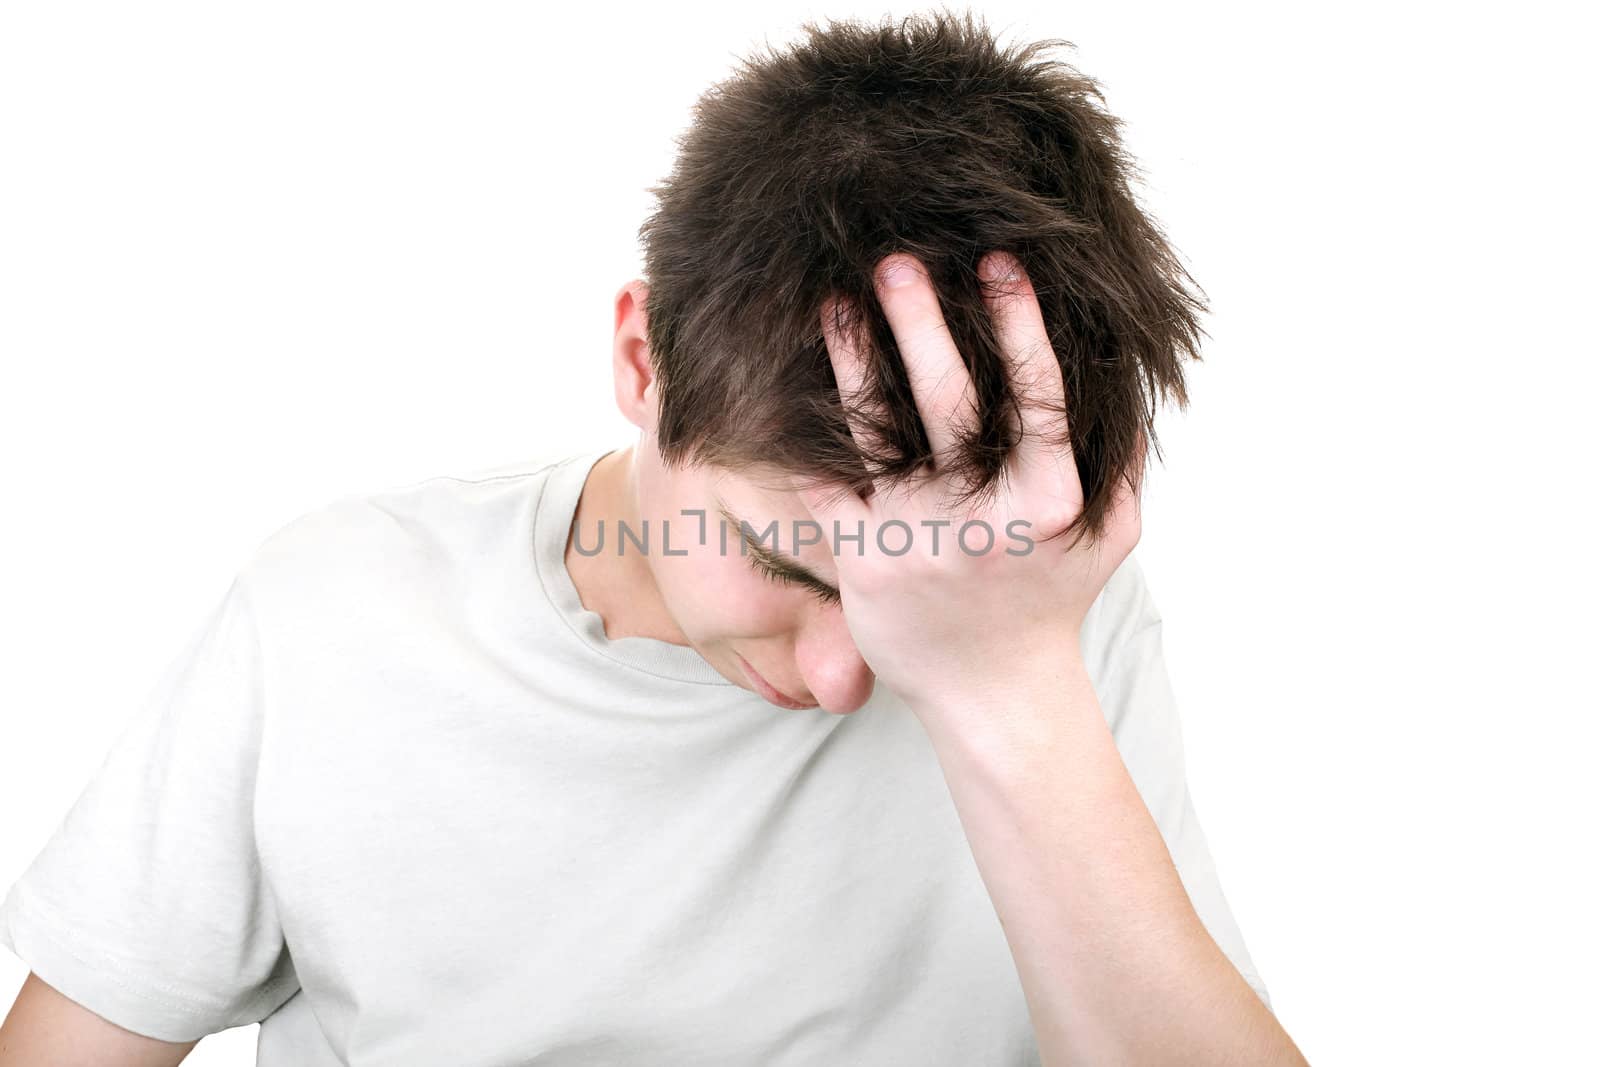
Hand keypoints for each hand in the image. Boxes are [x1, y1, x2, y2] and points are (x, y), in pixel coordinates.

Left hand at [797, 251, 1143, 722]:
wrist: (991, 694)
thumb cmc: (1050, 601)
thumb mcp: (1108, 533)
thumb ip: (1119, 456)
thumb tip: (1122, 370)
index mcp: (1050, 501)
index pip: (1037, 394)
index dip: (1019, 324)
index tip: (1000, 262)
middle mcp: (981, 516)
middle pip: (947, 400)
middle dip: (921, 322)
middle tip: (896, 261)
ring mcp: (917, 537)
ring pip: (878, 431)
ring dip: (855, 359)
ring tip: (835, 302)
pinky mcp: (864, 558)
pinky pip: (829, 482)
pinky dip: (807, 432)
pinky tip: (793, 380)